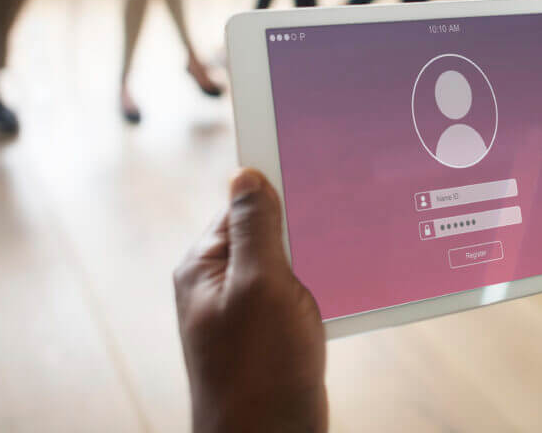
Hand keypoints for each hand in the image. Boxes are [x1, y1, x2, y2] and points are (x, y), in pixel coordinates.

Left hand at [174, 169, 326, 432]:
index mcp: (205, 265)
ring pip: (287, 262)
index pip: (242, 205)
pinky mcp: (269, 330)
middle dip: (302, 230)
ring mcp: (244, 309)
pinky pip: (296, 291)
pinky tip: (335, 294)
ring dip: (313, 261)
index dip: (278, 192)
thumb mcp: (260, 284)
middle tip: (336, 226)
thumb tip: (246, 173)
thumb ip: (255, 227)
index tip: (317, 179)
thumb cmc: (259, 369)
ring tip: (334, 268)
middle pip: (267, 231)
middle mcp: (219, 283)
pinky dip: (317, 287)